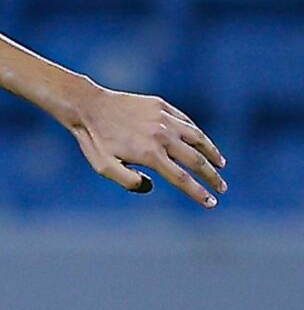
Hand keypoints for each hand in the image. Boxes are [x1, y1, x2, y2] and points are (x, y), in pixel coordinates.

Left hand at [70, 87, 225, 207]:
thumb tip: (149, 186)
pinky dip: (198, 134)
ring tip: (221, 165)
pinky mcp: (162, 106)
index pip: (182, 179)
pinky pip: (187, 122)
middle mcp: (163, 136)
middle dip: (212, 177)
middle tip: (221, 188)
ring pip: (198, 138)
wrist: (88, 106)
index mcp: (150, 155)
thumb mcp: (103, 167)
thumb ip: (128, 181)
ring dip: (212, 153)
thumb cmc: (94, 140)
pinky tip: (202, 141)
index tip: (211, 203)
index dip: (199, 193)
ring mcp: (164, 119)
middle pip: (196, 161)